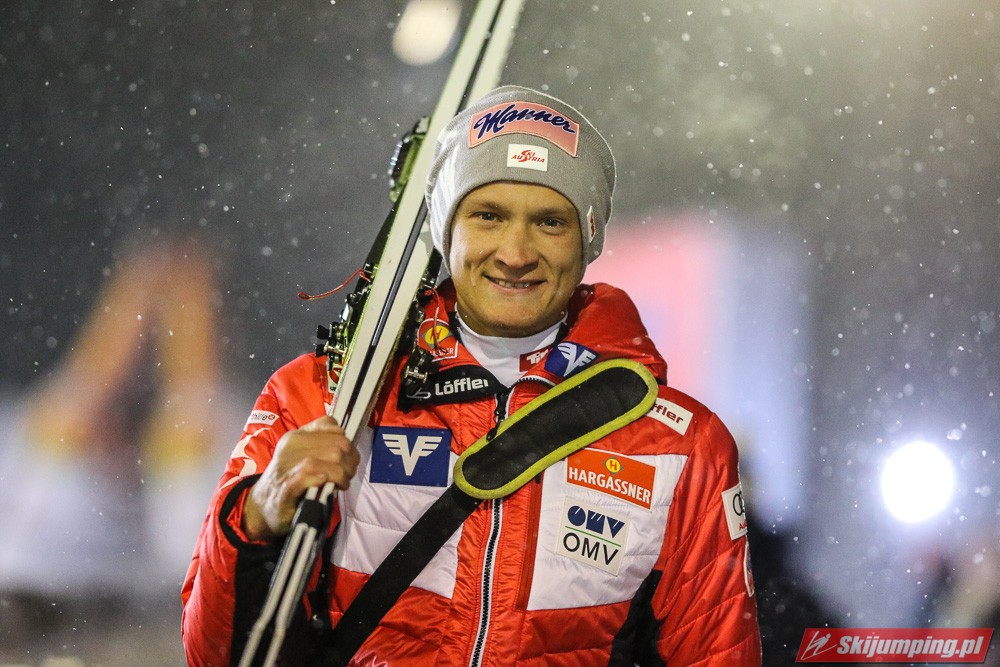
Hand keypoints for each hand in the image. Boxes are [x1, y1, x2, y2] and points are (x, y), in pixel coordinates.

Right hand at [242, 415, 359, 540]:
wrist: (262, 507)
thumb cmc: (288, 480)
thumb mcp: (301, 455)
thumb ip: (320, 443)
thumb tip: (345, 439)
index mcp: (296, 436)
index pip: (330, 425)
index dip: (346, 442)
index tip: (345, 458)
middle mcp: (292, 446)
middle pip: (339, 444)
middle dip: (349, 462)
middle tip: (346, 475)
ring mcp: (288, 465)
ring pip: (332, 457)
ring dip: (342, 474)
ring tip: (340, 484)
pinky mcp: (287, 486)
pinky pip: (312, 472)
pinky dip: (325, 477)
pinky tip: (328, 485)